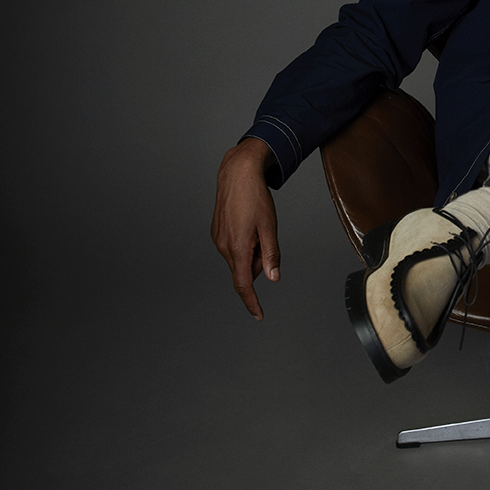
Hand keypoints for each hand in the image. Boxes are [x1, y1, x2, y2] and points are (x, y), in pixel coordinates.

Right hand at [211, 137, 280, 318]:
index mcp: (237, 248)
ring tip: (257, 228)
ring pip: (239, 259)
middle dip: (258, 264)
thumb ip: (271, 255)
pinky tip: (248, 225)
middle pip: (244, 270)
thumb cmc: (255, 198)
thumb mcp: (270, 227)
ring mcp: (218, 239)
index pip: (244, 284)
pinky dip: (244, 245)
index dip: (252, 302)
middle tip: (268, 241)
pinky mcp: (216, 232)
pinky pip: (233, 248)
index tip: (258, 315)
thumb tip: (272, 278)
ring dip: (252, 253)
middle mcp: (223, 247)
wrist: (237, 174)